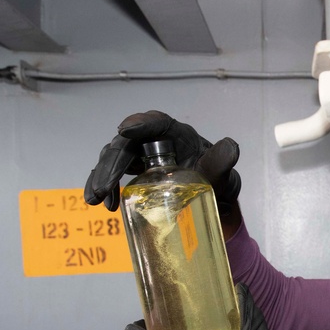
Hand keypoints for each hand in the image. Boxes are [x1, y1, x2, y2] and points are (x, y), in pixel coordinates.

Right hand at [84, 110, 242, 225]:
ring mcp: (144, 156)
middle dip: (112, 164)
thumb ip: (222, 162)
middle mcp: (157, 142)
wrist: (214, 202)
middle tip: (103, 188)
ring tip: (98, 200)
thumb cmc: (219, 182)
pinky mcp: (136, 172)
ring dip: (103, 177)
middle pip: (128, 144)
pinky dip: (107, 188)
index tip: (124, 130)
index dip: (139, 124)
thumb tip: (231, 147)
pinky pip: (116, 174)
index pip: (156, 123)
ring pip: (116, 158)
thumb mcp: (223, 175)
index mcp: (177, 134)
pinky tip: (108, 206)